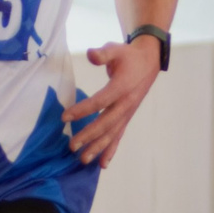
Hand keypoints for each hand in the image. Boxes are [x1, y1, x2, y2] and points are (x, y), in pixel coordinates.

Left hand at [63, 35, 163, 166]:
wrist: (149, 62)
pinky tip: (102, 164)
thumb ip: (103, 53)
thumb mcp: (116, 49)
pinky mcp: (127, 117)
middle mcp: (126, 104)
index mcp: (122, 87)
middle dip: (89, 136)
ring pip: (112, 134)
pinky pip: (119, 136)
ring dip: (98, 148)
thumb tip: (91, 54)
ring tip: (83, 159)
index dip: (82, 110)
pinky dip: (111, 150)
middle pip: (106, 123)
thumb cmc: (128, 56)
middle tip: (71, 146)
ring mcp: (127, 113)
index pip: (100, 101)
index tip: (64, 117)